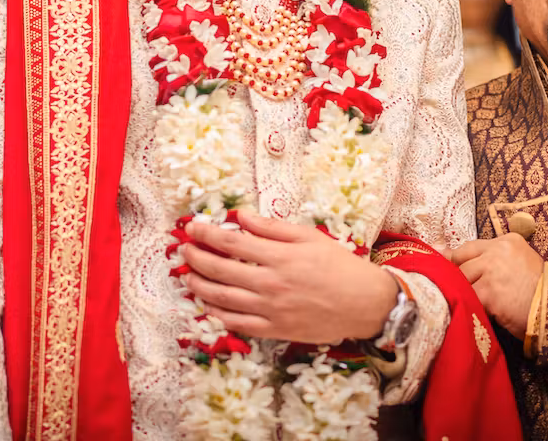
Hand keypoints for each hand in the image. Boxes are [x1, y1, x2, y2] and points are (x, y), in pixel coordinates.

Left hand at [181, 211, 397, 343]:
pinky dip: (219, 316)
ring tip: (187, 277)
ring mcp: (271, 309)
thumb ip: (272, 228)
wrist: (364, 304)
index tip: (191, 228)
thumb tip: (240, 217)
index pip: (231, 243)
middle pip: (221, 270)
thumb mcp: (309, 236)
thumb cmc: (339, 265)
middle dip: (196, 259)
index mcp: (279, 256)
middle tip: (183, 251)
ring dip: (201, 286)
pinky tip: (207, 307)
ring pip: (224, 299)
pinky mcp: (275, 330)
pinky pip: (239, 324)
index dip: (206, 234)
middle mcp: (270, 283)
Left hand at [446, 234, 542, 339]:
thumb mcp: (522, 264)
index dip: (457, 260)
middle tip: (455, 289)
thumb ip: (496, 259)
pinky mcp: (489, 292)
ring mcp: (492, 270)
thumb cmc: (541, 290)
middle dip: (457, 277)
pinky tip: (474, 311)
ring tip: (467, 302)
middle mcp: (498, 251)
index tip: (446, 267)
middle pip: (461, 262)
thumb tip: (454, 255)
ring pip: (462, 280)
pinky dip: (469, 305)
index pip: (470, 247)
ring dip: (463, 293)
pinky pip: (468, 298)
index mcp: (507, 241)